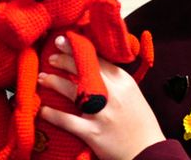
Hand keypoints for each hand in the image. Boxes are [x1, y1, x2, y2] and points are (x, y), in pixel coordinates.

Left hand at [37, 35, 164, 159]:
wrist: (148, 151)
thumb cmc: (140, 122)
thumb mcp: (132, 94)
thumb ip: (114, 80)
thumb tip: (93, 65)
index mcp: (123, 82)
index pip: (97, 58)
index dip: (78, 48)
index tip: (65, 41)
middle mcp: (113, 94)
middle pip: (83, 70)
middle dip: (64, 60)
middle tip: (51, 56)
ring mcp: (102, 113)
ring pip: (73, 91)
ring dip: (54, 82)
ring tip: (42, 77)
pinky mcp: (93, 133)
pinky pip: (68, 121)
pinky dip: (53, 114)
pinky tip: (43, 109)